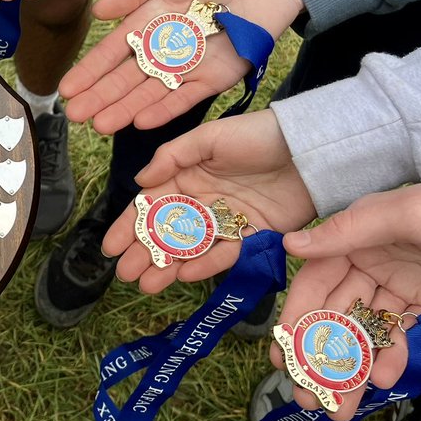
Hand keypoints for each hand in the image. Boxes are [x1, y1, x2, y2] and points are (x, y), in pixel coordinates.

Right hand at [61, 0, 303, 133]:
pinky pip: (186, 99)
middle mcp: (163, 49)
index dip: (90, 69)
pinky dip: (164, 111)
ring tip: (99, 125)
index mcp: (149, 22)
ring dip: (124, 109)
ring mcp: (187, 67)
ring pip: (149, 93)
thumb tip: (98, 12)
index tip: (68, 88)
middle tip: (75, 115)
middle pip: (126, 77)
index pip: (113, 51)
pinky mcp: (214, 79)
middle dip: (100, 96)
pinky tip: (140, 123)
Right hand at [103, 110, 315, 292]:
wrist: (309, 149)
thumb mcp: (209, 137)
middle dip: (144, 254)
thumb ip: (172, 157)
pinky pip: (225, 254)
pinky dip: (205, 265)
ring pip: (192, 249)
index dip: (130, 226)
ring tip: (147, 285)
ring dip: (168, 266)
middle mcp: (203, 201)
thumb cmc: (256, 135)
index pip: (151, 205)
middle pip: (167, 233)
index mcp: (187, 176)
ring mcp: (227, 221)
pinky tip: (184, 275)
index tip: (111, 247)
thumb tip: (140, 181)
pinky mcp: (253, 236)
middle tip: (125, 275)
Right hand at [274, 182, 420, 417]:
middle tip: (306, 393)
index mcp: (359, 235)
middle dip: (318, 353)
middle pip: (335, 311)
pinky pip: (396, 335)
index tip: (284, 351)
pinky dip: (388, 357)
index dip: (298, 315)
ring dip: (349, 367)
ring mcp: (397, 284)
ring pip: (362, 330)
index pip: (317, 279)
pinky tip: (384, 378)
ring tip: (340, 405)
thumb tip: (291, 245)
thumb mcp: (408, 214)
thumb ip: (350, 230)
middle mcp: (370, 259)